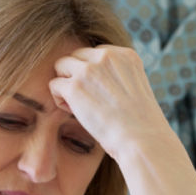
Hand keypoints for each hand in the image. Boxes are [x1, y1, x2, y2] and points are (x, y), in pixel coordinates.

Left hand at [49, 45, 173, 160]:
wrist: (141, 140)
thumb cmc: (139, 125)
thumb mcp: (135, 89)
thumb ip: (117, 77)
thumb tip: (92, 81)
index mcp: (125, 55)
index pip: (96, 54)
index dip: (92, 73)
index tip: (100, 93)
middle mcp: (107, 56)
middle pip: (76, 56)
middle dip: (76, 75)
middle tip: (86, 99)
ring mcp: (89, 70)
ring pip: (61, 65)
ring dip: (65, 84)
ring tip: (76, 105)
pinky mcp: (74, 87)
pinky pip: (54, 84)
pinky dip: (59, 99)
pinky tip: (72, 112)